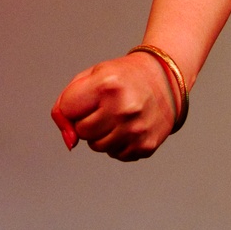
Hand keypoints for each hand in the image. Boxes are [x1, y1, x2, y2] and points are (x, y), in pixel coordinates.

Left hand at [50, 51, 180, 160]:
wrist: (164, 79)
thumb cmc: (123, 77)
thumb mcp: (91, 75)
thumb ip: (66, 104)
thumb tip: (69, 141)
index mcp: (107, 85)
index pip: (67, 110)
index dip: (73, 105)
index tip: (86, 97)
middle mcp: (123, 108)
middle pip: (81, 131)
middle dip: (87, 120)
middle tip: (104, 106)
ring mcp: (136, 130)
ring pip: (97, 146)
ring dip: (101, 134)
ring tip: (117, 115)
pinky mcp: (145, 146)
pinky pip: (115, 154)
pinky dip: (118, 143)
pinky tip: (129, 125)